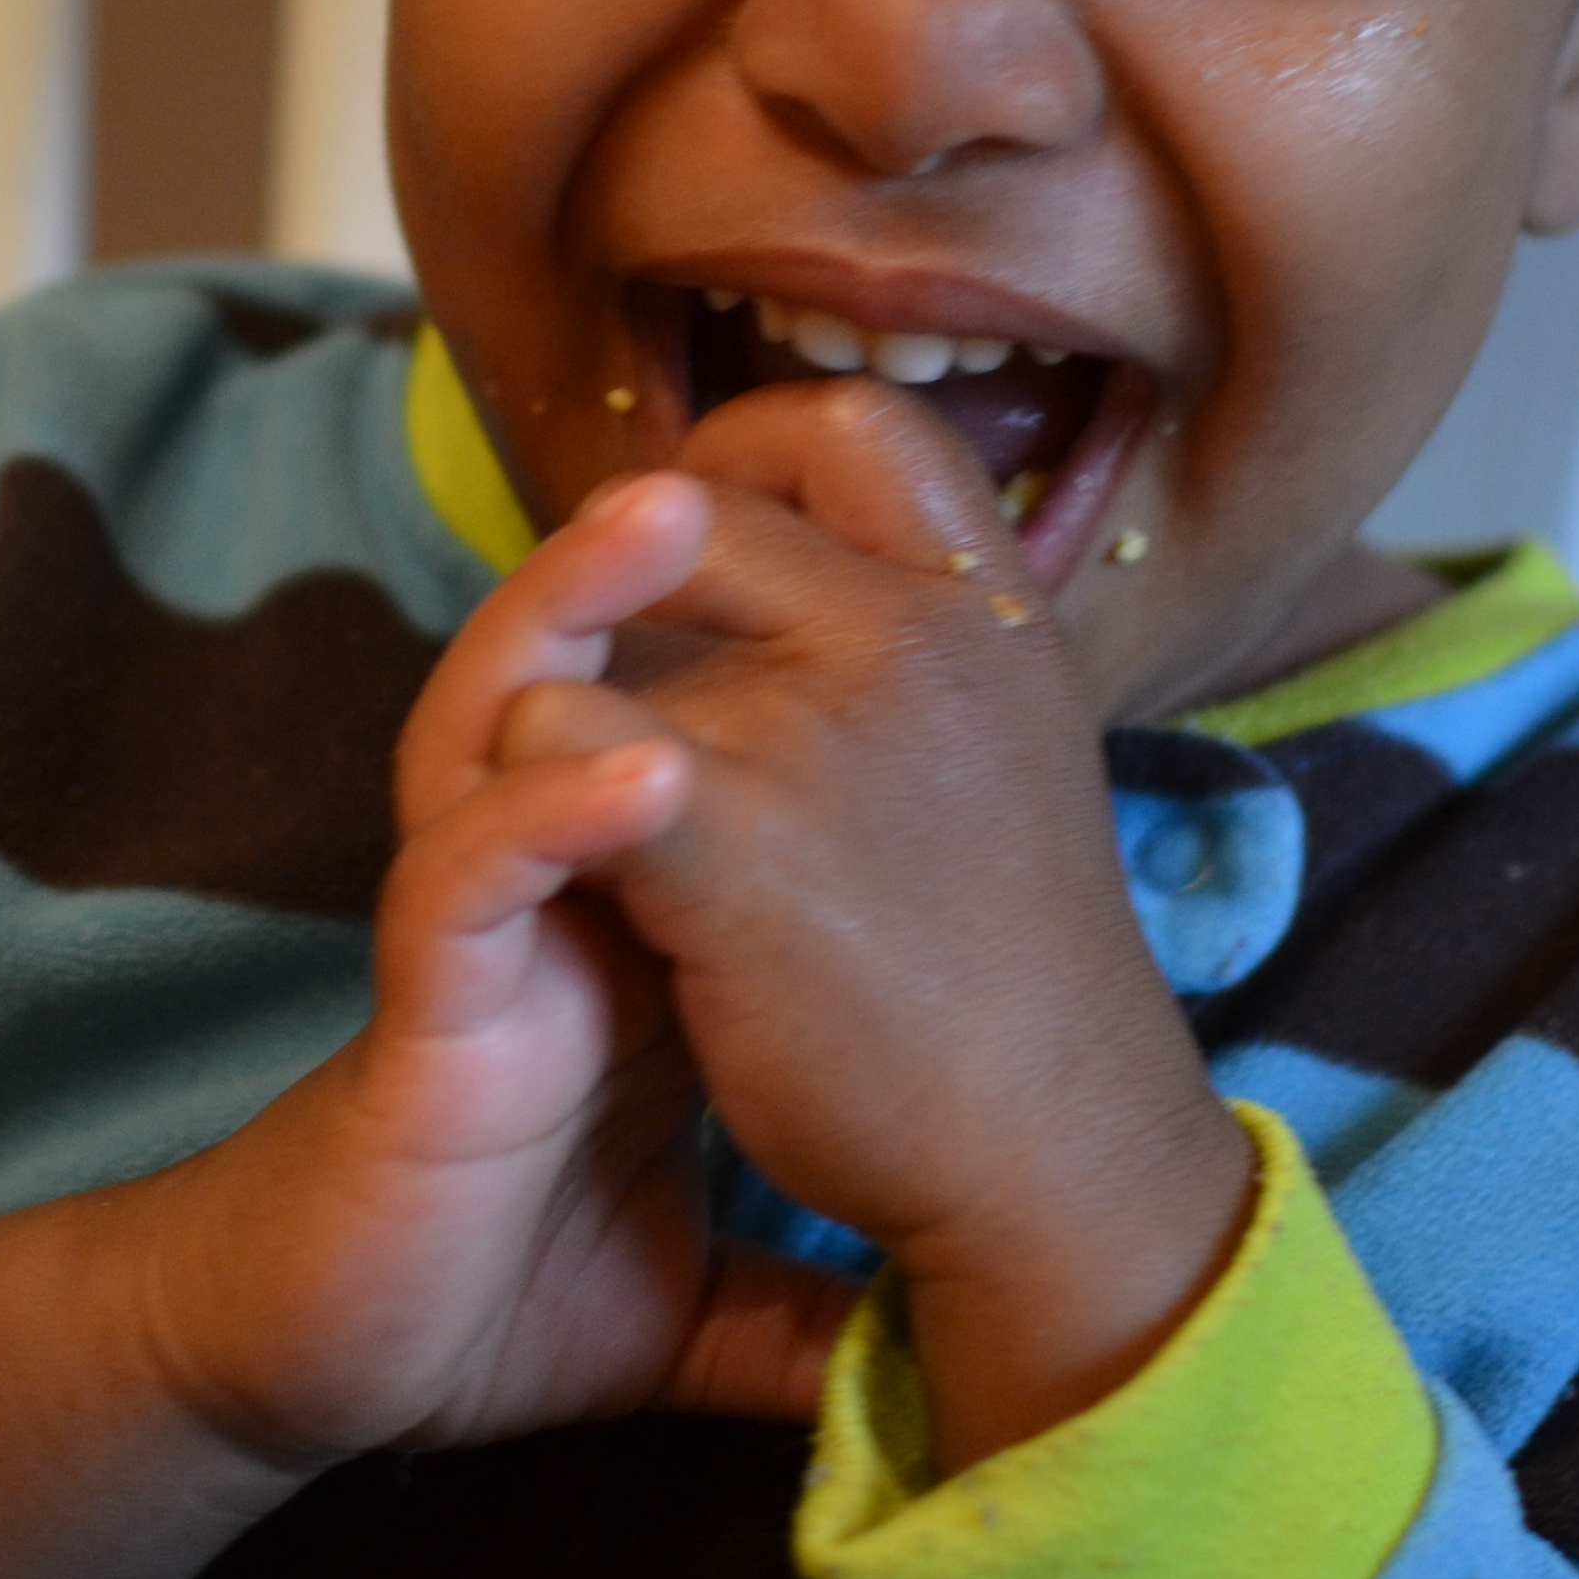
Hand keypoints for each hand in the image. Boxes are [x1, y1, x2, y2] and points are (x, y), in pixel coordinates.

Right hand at [0, 477, 848, 1578]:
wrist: (337, 1377)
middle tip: (761, 453)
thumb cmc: (506, 1294)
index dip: (768, 642)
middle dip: (667, 558)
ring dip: (569, 615)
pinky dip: (544, 817)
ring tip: (660, 514)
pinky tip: (636, 772)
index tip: (895, 569)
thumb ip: (812, 1278)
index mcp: (632, 923)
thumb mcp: (709, 1283)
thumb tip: (939, 1329)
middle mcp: (549, 895)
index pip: (695, 731)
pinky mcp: (420, 1013)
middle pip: (591, 675)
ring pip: (497, 724)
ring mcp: (479, 938)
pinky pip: (464, 881)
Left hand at [496, 384, 1257, 1475]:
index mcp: (988, 614)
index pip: (851, 423)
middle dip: (608, 594)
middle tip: (602, 707)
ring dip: (557, 721)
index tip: (696, 543)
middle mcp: (916, 639)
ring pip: (584, 632)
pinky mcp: (734, 839)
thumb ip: (912, 650)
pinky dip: (526, 801)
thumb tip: (771, 563)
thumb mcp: (1004, 754)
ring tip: (592, 827)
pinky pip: (551, 740)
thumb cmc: (1007, 976)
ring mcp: (825, 730)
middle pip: (686, 510)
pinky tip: (576, 886)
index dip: (744, 453)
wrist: (1053, 1155)